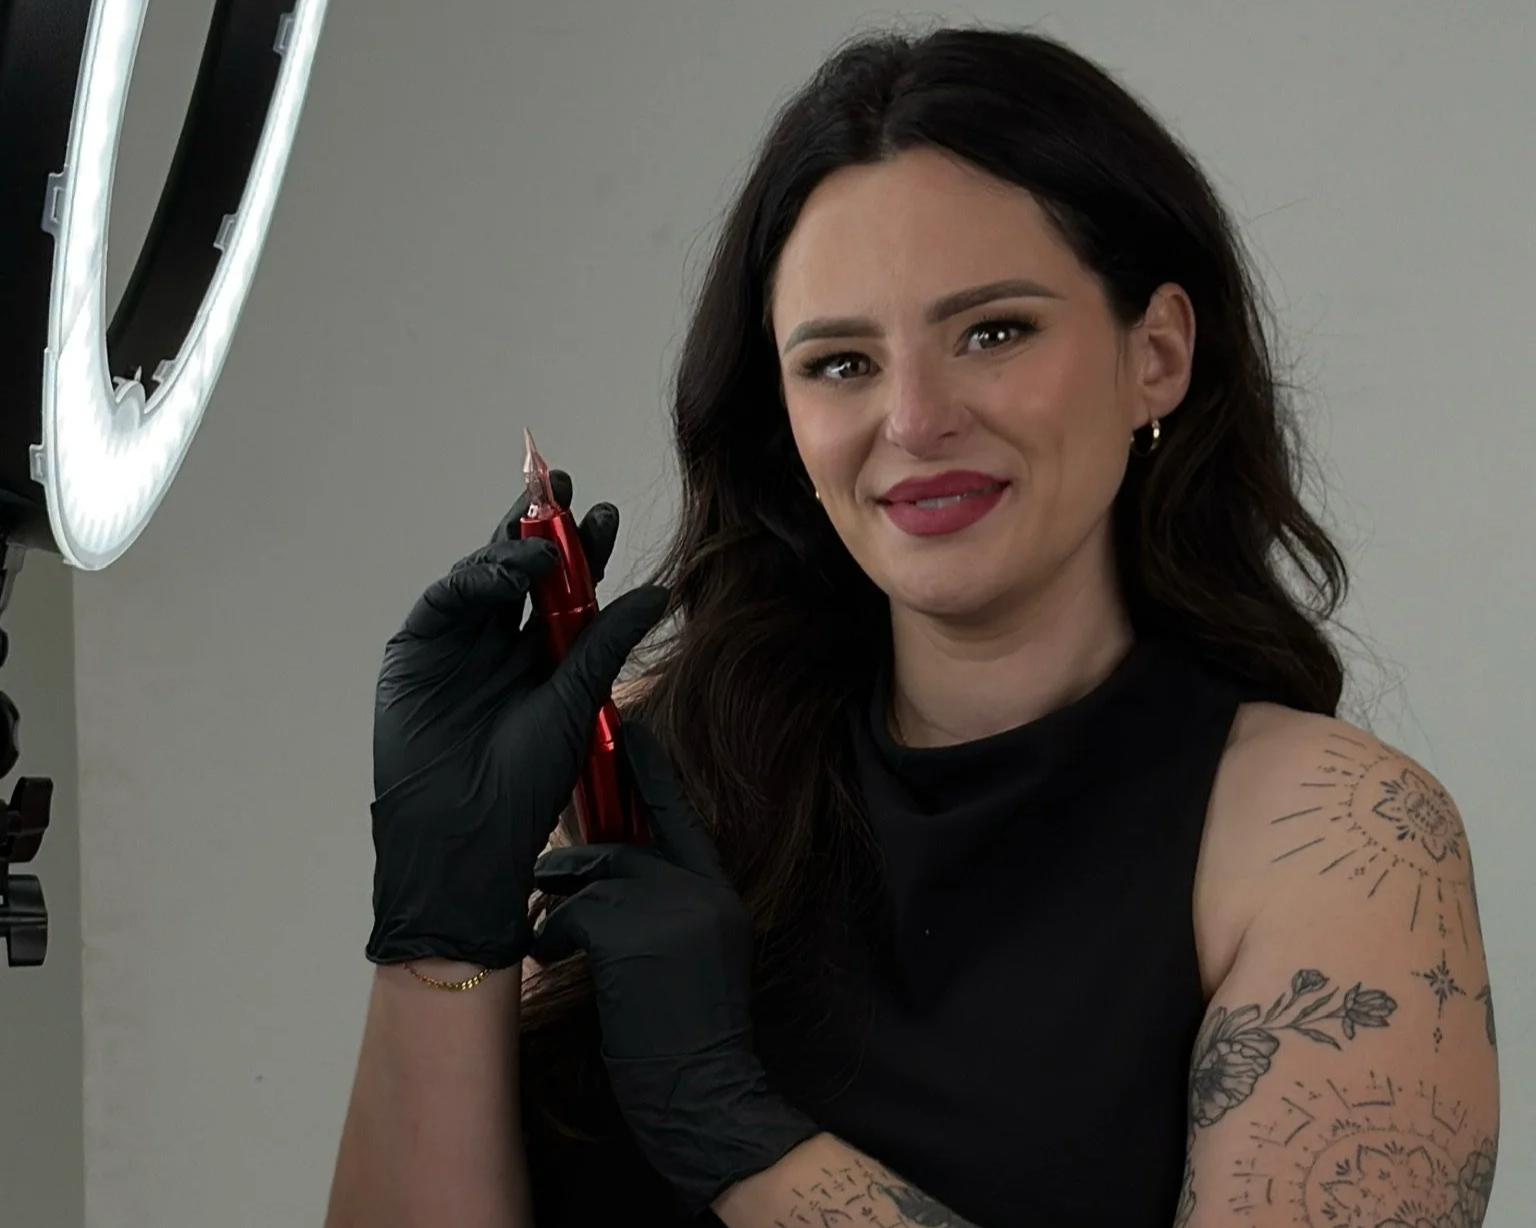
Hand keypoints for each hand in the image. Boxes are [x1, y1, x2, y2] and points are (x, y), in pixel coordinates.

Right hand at [366, 471, 668, 969]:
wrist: (467, 836)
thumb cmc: (527, 785)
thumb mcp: (577, 702)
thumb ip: (606, 642)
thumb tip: (658, 591)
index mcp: (546, 657)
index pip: (568, 590)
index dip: (585, 550)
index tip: (606, 514)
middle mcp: (502, 644)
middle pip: (523, 570)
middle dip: (542, 525)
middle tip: (565, 489)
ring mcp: (458, 644)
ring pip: (485, 575)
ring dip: (513, 546)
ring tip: (546, 537)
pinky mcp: (417, 650)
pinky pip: (447, 598)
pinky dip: (477, 578)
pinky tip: (509, 570)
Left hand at [530, 722, 819, 1214]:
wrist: (705, 1096)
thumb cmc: (688, 1039)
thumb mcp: (693, 959)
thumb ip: (667, 909)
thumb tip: (606, 878)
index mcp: (717, 893)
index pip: (681, 815)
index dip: (652, 773)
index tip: (631, 729)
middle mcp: (700, 891)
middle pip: (621, 848)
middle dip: (576, 863)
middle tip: (547, 874)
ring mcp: (670, 911)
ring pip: (591, 877)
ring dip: (559, 904)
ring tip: (548, 932)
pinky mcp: (633, 936)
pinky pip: (571, 914)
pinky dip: (552, 935)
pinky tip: (554, 959)